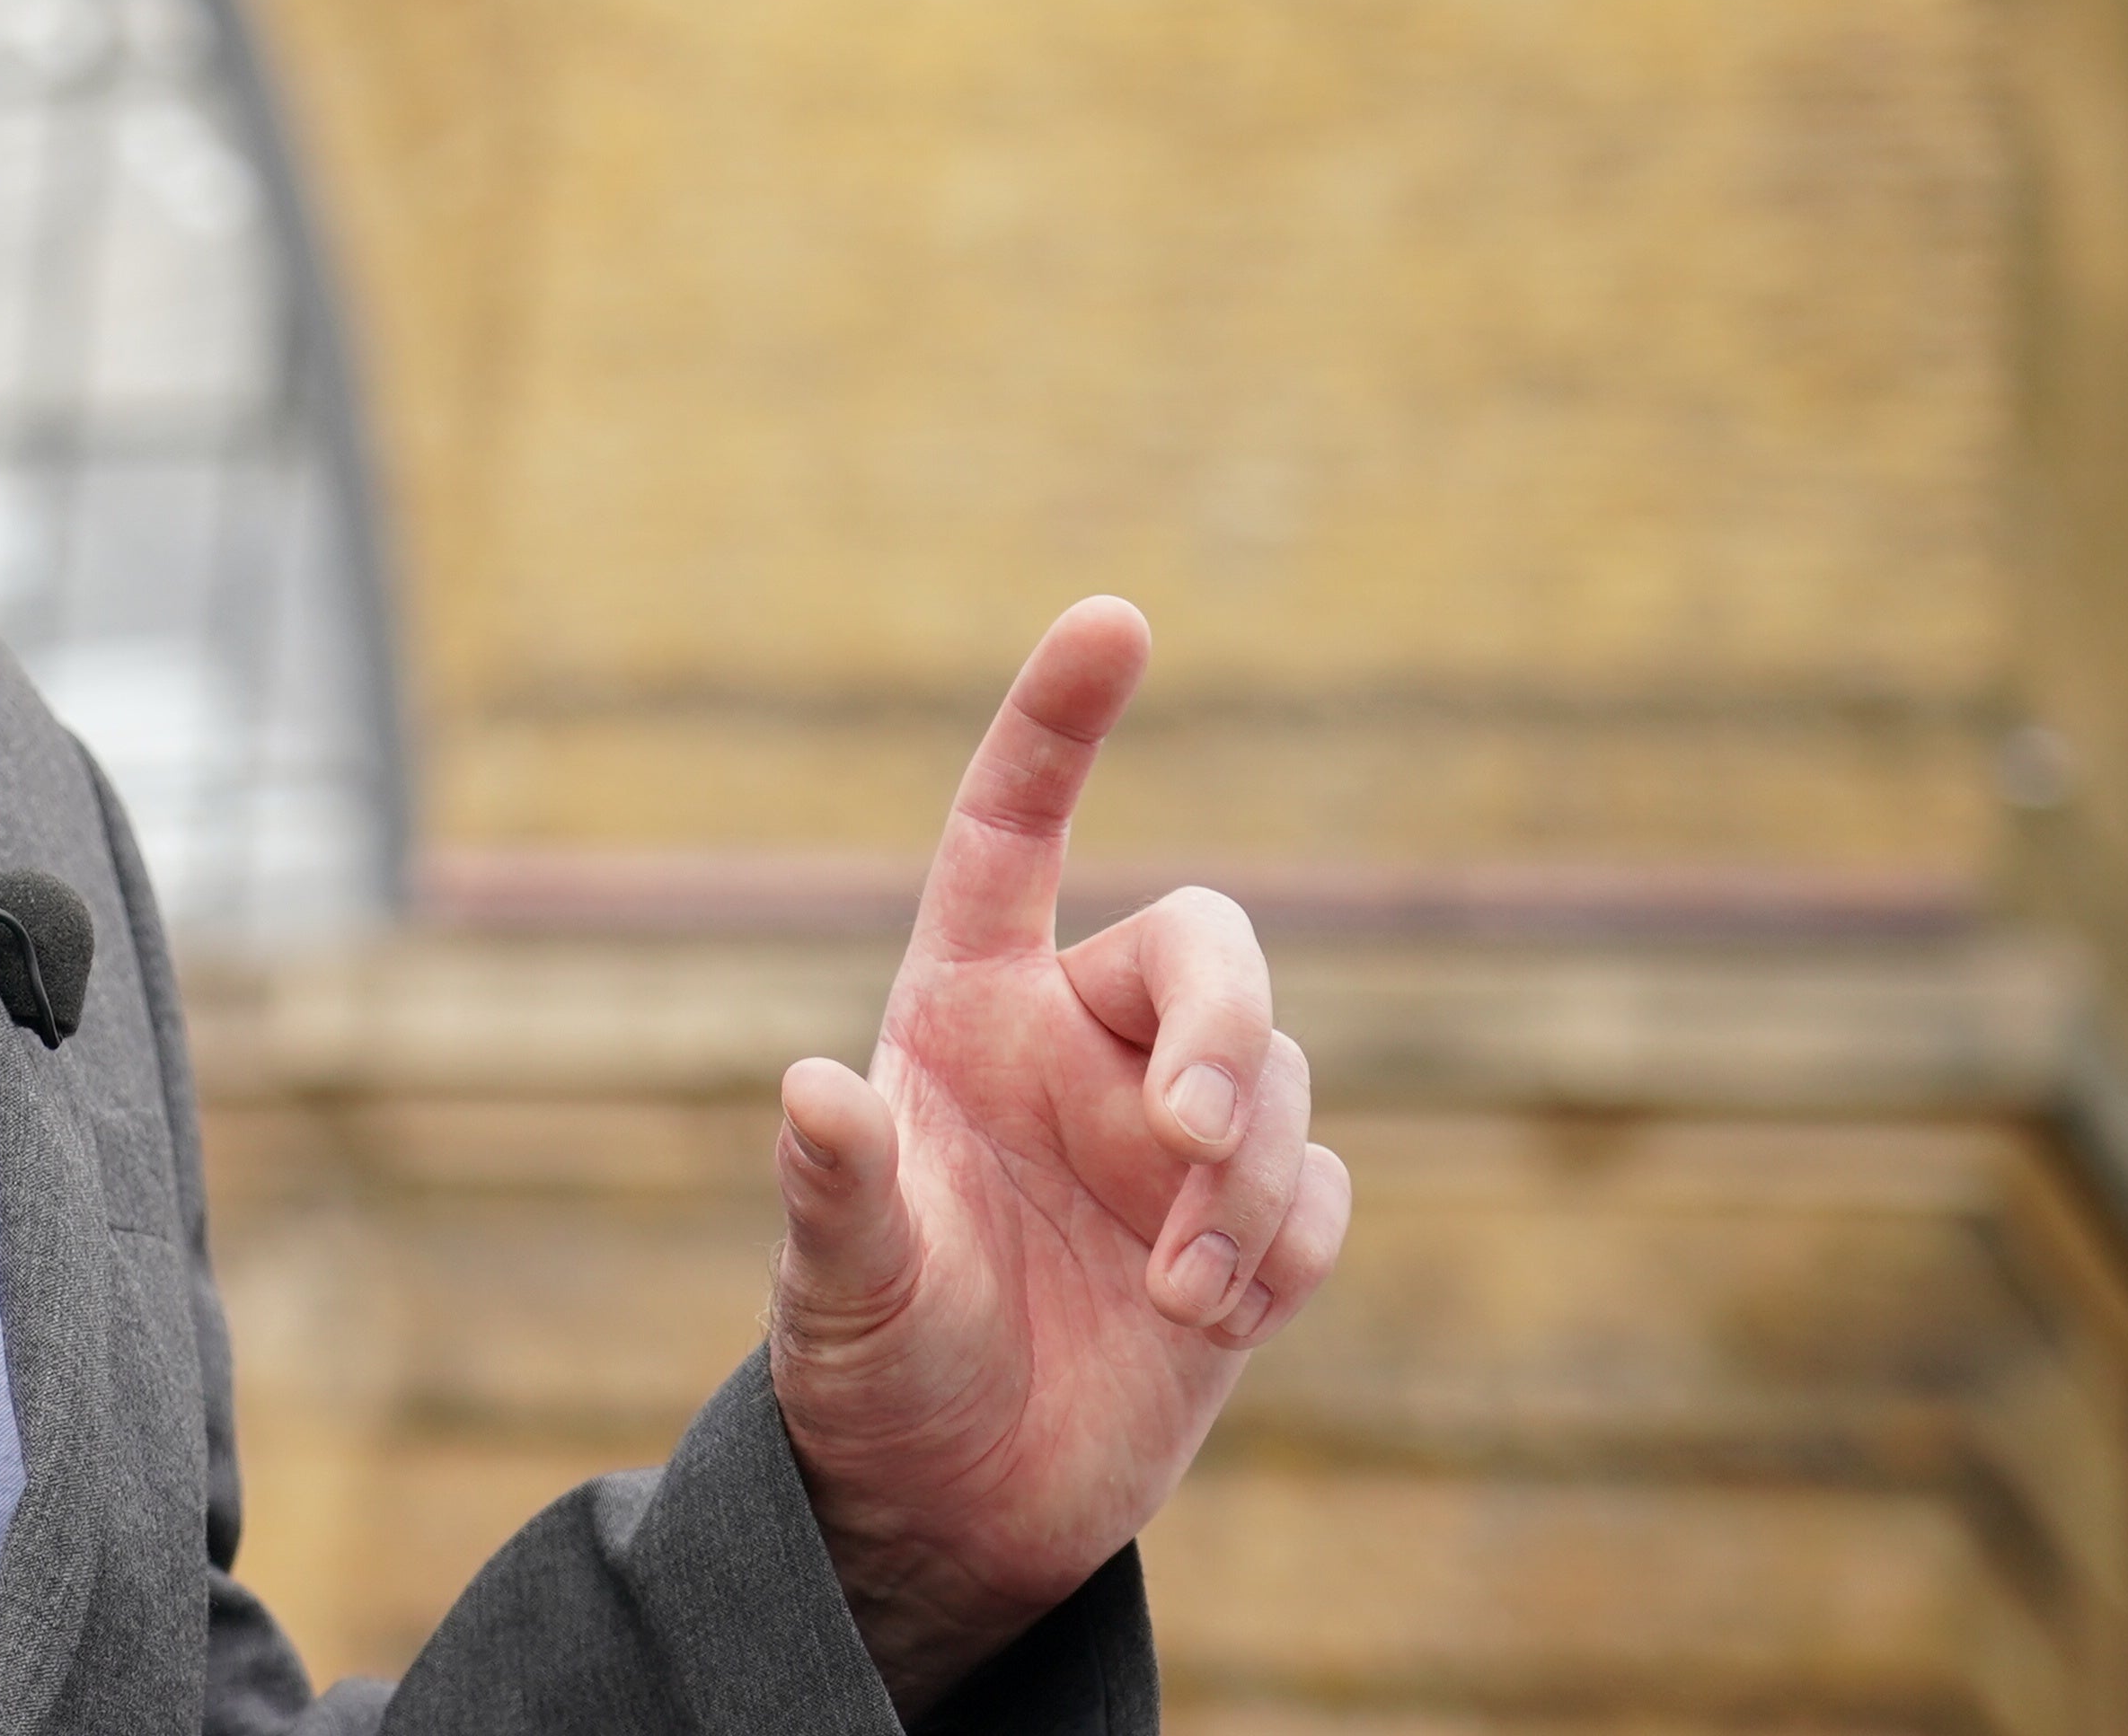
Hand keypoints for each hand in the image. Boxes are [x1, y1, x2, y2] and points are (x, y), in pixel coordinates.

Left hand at [765, 597, 1346, 1711]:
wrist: (950, 1507)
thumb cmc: (870, 1369)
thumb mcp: (835, 1287)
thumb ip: (832, 1188)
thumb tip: (808, 1087)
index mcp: (966, 1008)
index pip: (1016, 828)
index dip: (1059, 722)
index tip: (1114, 620)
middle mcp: (1080, 1046)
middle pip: (1211, 948)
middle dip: (1228, 1020)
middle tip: (1186, 1127)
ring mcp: (1169, 1136)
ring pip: (1281, 1080)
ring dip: (1245, 1175)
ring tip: (1173, 1287)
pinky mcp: (1245, 1234)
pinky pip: (1319, 1190)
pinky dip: (1286, 1242)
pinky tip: (1212, 1312)